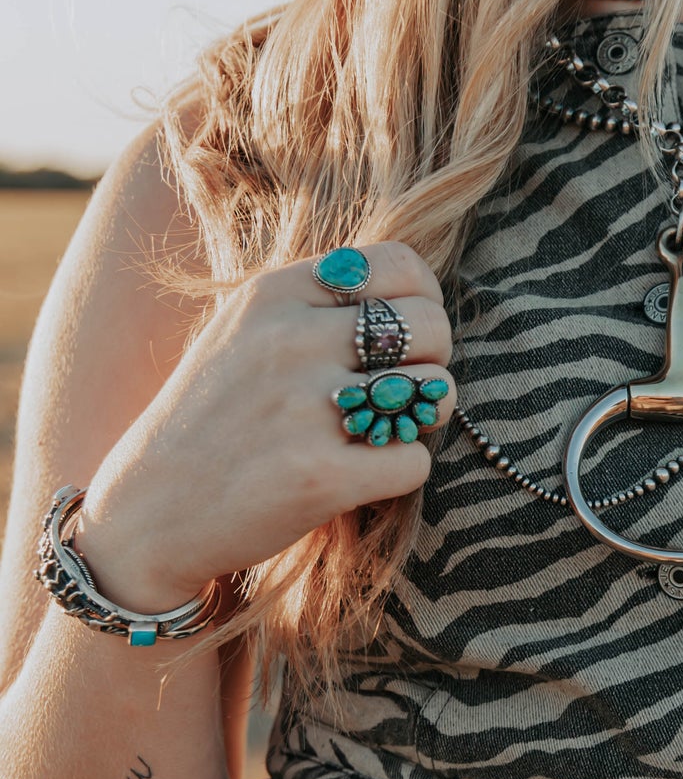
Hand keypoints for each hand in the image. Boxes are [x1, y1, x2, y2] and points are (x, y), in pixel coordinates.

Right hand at [75, 241, 455, 607]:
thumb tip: (417, 296)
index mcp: (276, 294)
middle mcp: (292, 340)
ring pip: (437, 391)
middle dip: (432, 362)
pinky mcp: (322, 476)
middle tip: (400, 394)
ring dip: (423, 418)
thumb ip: (320, 304)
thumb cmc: (214, 420)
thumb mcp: (247, 332)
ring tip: (379, 432)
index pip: (403, 266)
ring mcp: (306, 408)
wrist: (150, 512)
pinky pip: (415, 461)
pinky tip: (357, 477)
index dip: (422, 303)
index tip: (406, 338)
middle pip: (432, 326)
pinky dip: (397, 474)